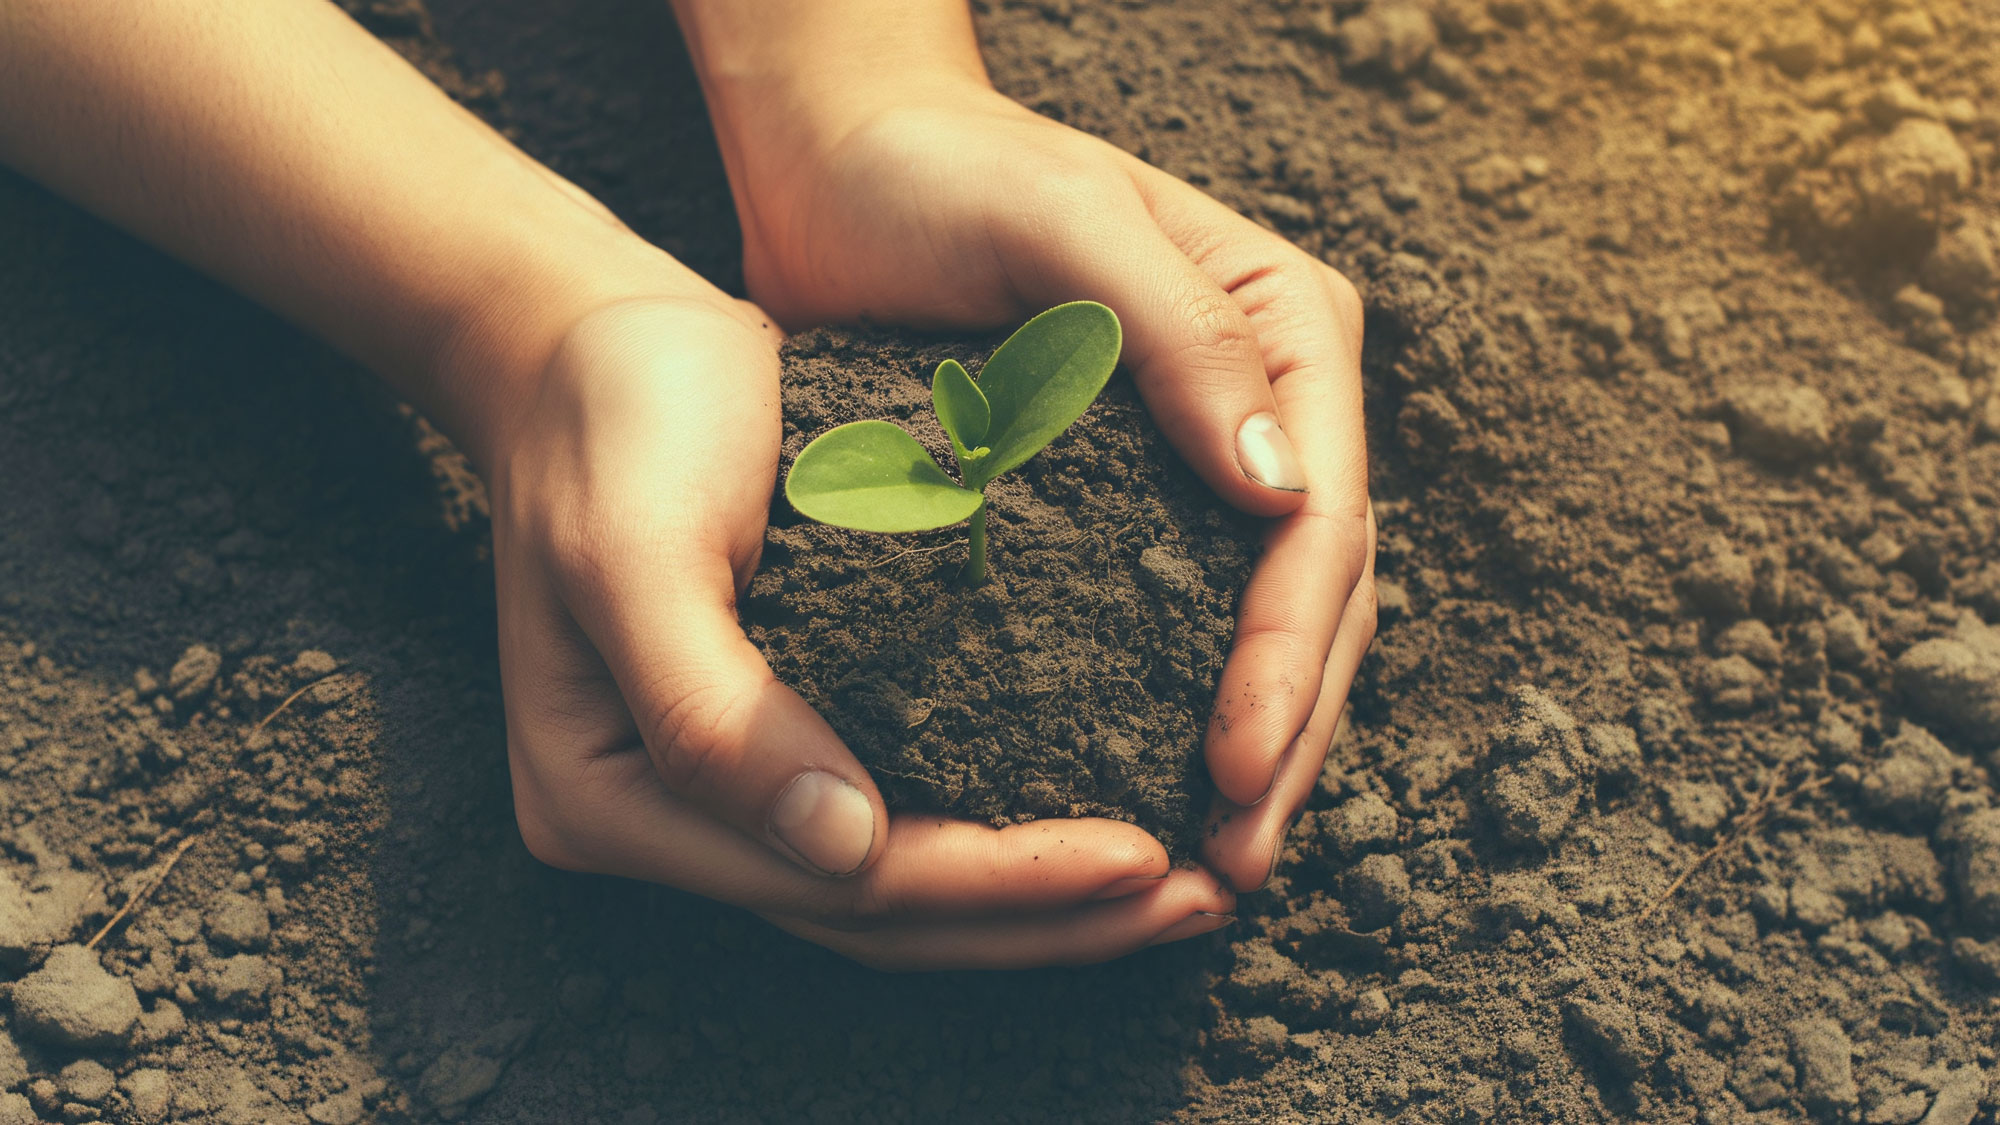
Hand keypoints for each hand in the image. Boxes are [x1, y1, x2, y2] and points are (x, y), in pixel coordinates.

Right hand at [486, 291, 1233, 968]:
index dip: (993, 883)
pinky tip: (1100, 814)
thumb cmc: (611, 419)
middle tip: (1198, 898)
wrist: (586, 340)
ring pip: (902, 889)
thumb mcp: (634, 547)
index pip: (838, 886)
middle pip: (883, 917)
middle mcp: (662, 822)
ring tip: (1178, 887)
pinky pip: (904, 813)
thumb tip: (844, 853)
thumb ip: (709, 712)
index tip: (1139, 854)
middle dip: (1045, 920)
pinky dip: (1002, 831)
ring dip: (1039, 900)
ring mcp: (719, 791)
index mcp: (606, 800)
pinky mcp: (778, 738)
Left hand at [709, 81, 1376, 893]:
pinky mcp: (1125, 503)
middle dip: (1287, 734)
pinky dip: (1179, 711)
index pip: (1321, 519)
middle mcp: (1267, 403)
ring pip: (1263, 626)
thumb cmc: (947, 173)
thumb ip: (1181, 338)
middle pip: (1315, 596)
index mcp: (1285, 330)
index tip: (1236, 763)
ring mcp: (1201, 458)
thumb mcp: (1065, 224)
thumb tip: (1287, 494)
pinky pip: (1180, 621)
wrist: (842, 163)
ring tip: (1212, 864)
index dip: (1288, 656)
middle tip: (1234, 863)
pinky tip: (1147, 793)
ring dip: (1252, 748)